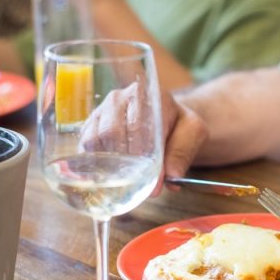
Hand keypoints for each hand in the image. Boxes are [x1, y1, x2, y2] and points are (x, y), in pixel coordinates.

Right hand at [80, 88, 206, 187]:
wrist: (166, 117)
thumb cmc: (178, 125)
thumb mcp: (193, 133)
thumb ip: (184, 152)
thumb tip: (172, 177)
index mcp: (146, 94)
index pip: (137, 126)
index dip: (144, 157)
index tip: (154, 181)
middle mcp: (119, 98)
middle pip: (111, 133)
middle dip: (126, 164)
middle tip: (140, 185)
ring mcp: (101, 111)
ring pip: (95, 140)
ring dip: (109, 165)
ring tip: (126, 180)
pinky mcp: (90, 125)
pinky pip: (85, 146)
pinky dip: (94, 164)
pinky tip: (109, 175)